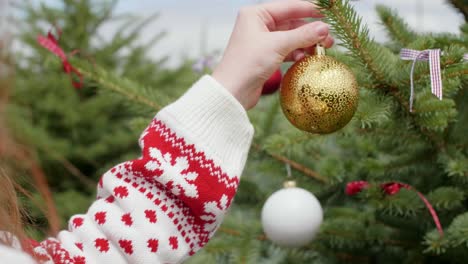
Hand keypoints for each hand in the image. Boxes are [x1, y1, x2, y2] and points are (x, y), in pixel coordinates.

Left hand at [212, 0, 333, 109]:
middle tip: (328, 38)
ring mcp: (261, 41)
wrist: (232, 92)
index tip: (328, 13)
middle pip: (291, 23)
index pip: (288, 6)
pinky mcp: (264, 57)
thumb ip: (303, 35)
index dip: (309, 9)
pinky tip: (306, 58)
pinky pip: (286, 50)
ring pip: (290, 38)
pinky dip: (297, 53)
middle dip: (310, 31)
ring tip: (322, 49)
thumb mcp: (278, 45)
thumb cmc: (248, 63)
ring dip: (305, 43)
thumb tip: (324, 28)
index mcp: (256, 14)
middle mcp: (257, 25)